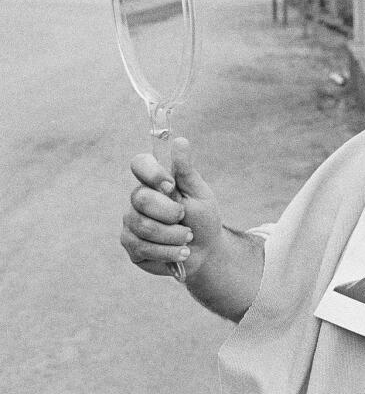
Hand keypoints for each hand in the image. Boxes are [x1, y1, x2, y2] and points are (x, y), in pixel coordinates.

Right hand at [120, 137, 221, 276]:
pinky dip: (169, 252)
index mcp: (154, 182)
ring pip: (144, 226)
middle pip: (141, 199)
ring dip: (174, 235)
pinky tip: (181, 252)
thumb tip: (180, 141)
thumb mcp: (199, 194)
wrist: (205, 251)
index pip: (139, 164)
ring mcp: (131, 223)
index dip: (151, 173)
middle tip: (186, 219)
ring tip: (188, 238)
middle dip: (171, 213)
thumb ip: (186, 172)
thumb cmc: (202, 218)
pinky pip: (143, 247)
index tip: (170, 185)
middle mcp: (138, 200)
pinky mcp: (130, 245)